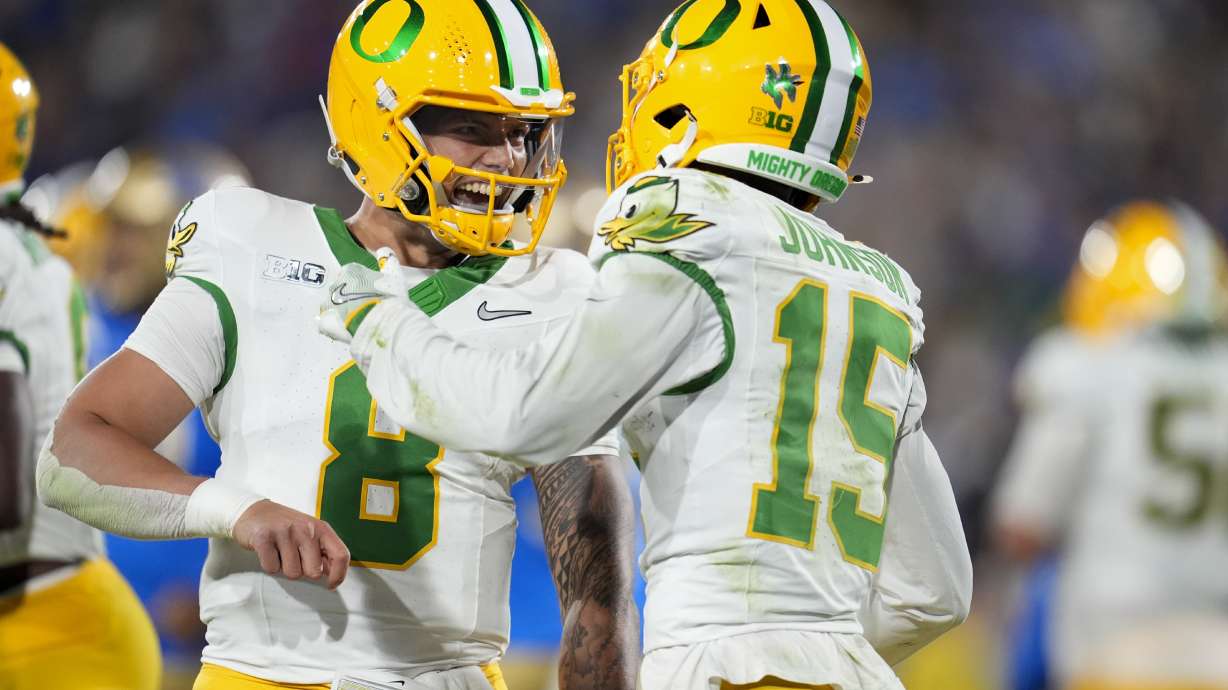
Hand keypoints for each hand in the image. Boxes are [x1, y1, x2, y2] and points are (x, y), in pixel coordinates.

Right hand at [232, 499, 350, 588]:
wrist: (255, 511)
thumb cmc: (285, 526)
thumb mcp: (310, 534)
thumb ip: (323, 552)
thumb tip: (333, 575)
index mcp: (321, 528)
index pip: (341, 555)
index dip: (339, 575)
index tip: (330, 585)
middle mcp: (306, 528)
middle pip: (314, 572)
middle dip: (303, 571)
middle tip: (293, 557)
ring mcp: (285, 532)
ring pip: (292, 573)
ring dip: (284, 568)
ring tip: (280, 551)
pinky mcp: (264, 537)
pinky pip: (272, 568)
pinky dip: (269, 565)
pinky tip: (268, 551)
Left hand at [319, 247, 408, 342]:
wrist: (381, 324)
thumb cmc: (389, 298)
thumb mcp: (395, 277)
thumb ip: (389, 263)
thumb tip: (385, 250)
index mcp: (352, 271)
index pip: (352, 274)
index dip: (362, 284)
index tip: (371, 293)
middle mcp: (337, 284)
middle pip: (341, 288)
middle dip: (350, 296)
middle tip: (366, 308)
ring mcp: (330, 304)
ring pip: (333, 305)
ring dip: (342, 311)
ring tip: (357, 321)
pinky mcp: (327, 322)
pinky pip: (326, 323)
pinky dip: (333, 326)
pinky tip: (345, 330)